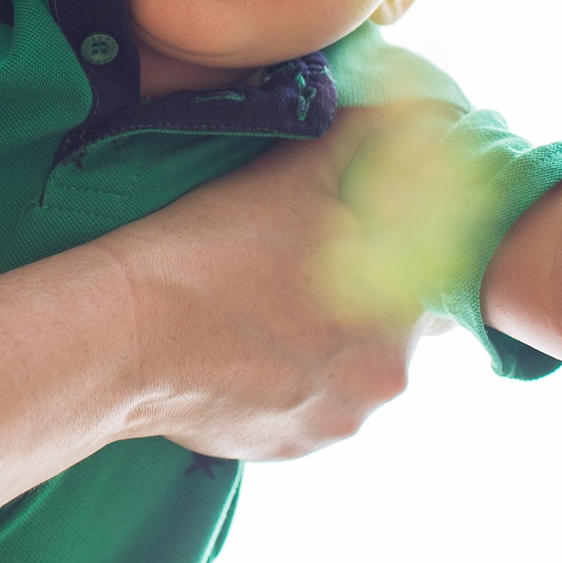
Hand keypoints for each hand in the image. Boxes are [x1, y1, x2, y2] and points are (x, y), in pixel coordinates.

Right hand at [96, 107, 425, 460]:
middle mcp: (381, 384)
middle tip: (299, 265)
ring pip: (350, 373)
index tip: (361, 236)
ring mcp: (334, 424)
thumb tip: (411, 111)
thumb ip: (365, 142)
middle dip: (361, 299)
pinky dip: (287, 382)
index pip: (438, 282)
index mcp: (400, 317)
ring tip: (264, 307)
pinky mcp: (287, 450)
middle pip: (393, 331)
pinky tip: (245, 348)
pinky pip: (307, 409)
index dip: (403, 252)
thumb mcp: (295, 176)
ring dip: (326, 344)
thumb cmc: (211, 249)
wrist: (123, 334)